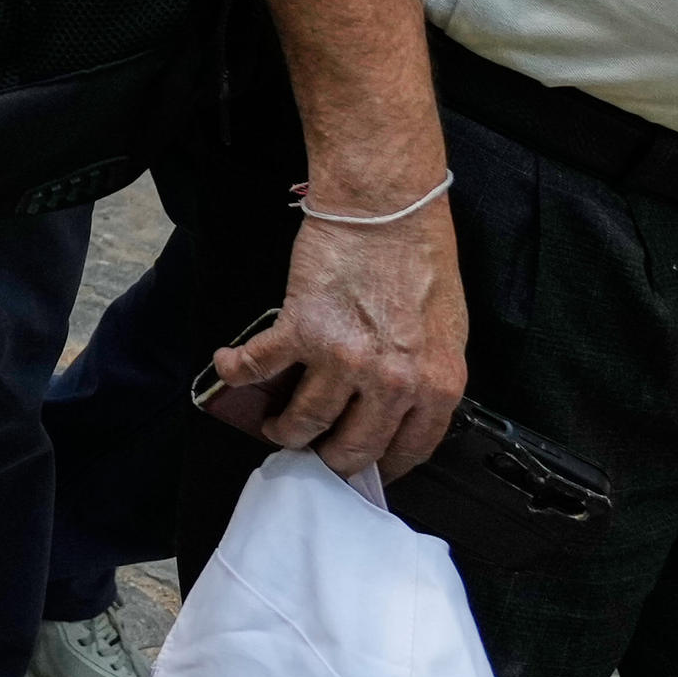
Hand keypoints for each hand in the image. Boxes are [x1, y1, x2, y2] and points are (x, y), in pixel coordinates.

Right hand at [207, 193, 466, 478]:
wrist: (387, 209)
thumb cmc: (419, 257)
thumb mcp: (447, 331)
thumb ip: (426, 378)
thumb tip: (399, 410)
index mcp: (437, 385)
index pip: (407, 451)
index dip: (379, 466)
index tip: (363, 468)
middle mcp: (392, 383)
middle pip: (351, 448)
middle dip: (328, 457)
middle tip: (314, 452)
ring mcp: (344, 361)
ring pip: (303, 421)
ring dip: (283, 428)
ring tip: (274, 423)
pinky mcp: (300, 331)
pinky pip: (258, 369)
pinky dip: (236, 372)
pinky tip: (230, 367)